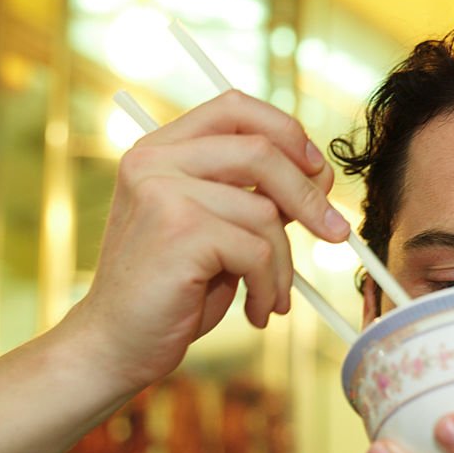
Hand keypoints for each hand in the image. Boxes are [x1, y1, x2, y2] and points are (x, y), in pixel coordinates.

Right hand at [68, 90, 349, 392]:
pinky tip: (256, 310)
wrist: (117, 344)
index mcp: (161, 149)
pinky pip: (258, 251)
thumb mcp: (218, 228)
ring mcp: (162, 191)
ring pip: (265, 213)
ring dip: (284, 265)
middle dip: (309, 196)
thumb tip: (321, 174)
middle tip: (335, 233)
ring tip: (272, 296)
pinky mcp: (179, 230)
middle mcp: (155, 160)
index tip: (318, 170)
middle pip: (261, 150)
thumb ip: (255, 194)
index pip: (235, 108)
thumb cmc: (173, 288)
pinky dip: (269, 287)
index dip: (286, 132)